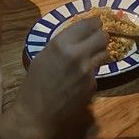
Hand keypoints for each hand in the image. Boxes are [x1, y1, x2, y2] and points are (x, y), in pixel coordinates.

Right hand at [13, 16, 107, 138]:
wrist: (36, 115)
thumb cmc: (34, 84)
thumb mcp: (44, 56)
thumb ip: (63, 44)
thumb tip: (80, 35)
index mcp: (61, 44)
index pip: (89, 24)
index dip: (94, 23)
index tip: (95, 24)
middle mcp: (77, 54)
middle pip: (103, 36)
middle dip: (100, 37)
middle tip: (95, 40)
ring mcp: (87, 71)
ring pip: (104, 53)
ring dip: (98, 54)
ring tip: (85, 60)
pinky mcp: (93, 85)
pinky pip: (96, 72)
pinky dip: (90, 73)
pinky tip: (78, 81)